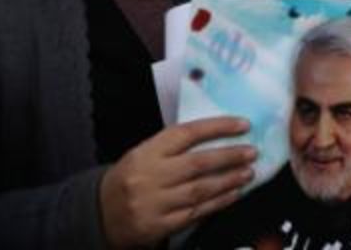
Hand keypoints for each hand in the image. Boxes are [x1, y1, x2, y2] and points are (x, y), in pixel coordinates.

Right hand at [100, 117, 256, 248]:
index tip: (243, 124)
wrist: (99, 213)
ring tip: (248, 173)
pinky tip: (233, 195)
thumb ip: (175, 146)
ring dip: (229, 181)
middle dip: (230, 157)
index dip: (218, 127)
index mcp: (146, 153)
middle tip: (252, 152)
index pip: (187, 134)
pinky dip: (218, 203)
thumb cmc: (130, 178)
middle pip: (198, 164)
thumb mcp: (144, 154)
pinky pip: (196, 213)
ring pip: (200, 190)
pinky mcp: (158, 226)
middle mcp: (150, 177)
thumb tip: (219, 134)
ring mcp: (154, 203)